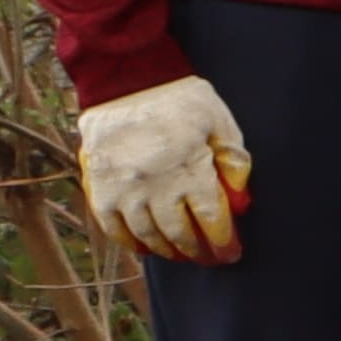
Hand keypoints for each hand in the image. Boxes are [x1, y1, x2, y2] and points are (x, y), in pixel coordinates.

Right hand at [76, 76, 249, 264]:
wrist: (127, 81)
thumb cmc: (181, 100)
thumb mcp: (221, 123)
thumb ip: (234, 161)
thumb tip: (240, 202)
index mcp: (189, 169)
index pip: (210, 219)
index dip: (222, 241)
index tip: (231, 253)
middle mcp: (155, 185)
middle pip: (179, 233)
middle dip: (198, 251)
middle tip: (210, 259)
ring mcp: (123, 189)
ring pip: (148, 234)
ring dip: (168, 250)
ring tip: (182, 254)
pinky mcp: (99, 187)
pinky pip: (113, 226)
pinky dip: (130, 242)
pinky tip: (146, 248)